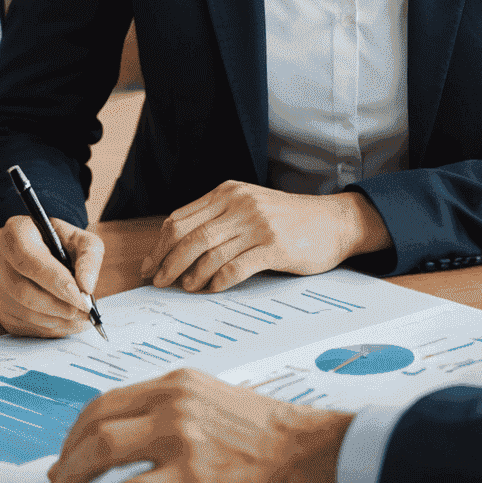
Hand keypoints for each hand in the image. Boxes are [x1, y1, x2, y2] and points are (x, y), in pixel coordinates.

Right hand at [0, 213, 103, 337]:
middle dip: (58, 306)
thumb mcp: (82, 240)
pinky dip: (47, 328)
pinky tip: (64, 322)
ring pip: (22, 311)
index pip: (31, 261)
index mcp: (17, 231)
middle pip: (24, 290)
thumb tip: (87, 287)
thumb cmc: (62, 244)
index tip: (82, 297)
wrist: (44, 250)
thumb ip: (89, 258)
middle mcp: (0, 257)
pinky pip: (21, 325)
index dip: (57, 282)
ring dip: (55, 320)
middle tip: (85, 312)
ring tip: (80, 318)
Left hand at [46, 368, 352, 482]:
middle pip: (96, 422)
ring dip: (73, 478)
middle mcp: (172, 403)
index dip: (77, 431)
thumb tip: (129, 438)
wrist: (307, 454)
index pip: (108, 401)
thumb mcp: (212, 400)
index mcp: (175, 384)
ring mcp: (180, 439)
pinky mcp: (190, 479)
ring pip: (103, 451)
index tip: (66, 454)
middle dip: (66, 455)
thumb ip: (171, 409)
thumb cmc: (265, 434)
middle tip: (55, 481)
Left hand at [139, 182, 390, 292]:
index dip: (160, 245)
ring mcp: (258, 224)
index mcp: (227, 193)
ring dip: (192, 275)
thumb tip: (176, 250)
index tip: (149, 266)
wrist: (332, 221)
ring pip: (210, 252)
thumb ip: (217, 220)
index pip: (180, 219)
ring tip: (186, 288)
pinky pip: (237, 266)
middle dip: (168, 262)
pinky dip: (219, 280)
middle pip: (190, 236)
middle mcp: (239, 204)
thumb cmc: (287, 220)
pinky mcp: (275, 245)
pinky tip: (213, 289)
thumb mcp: (249, 207)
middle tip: (159, 282)